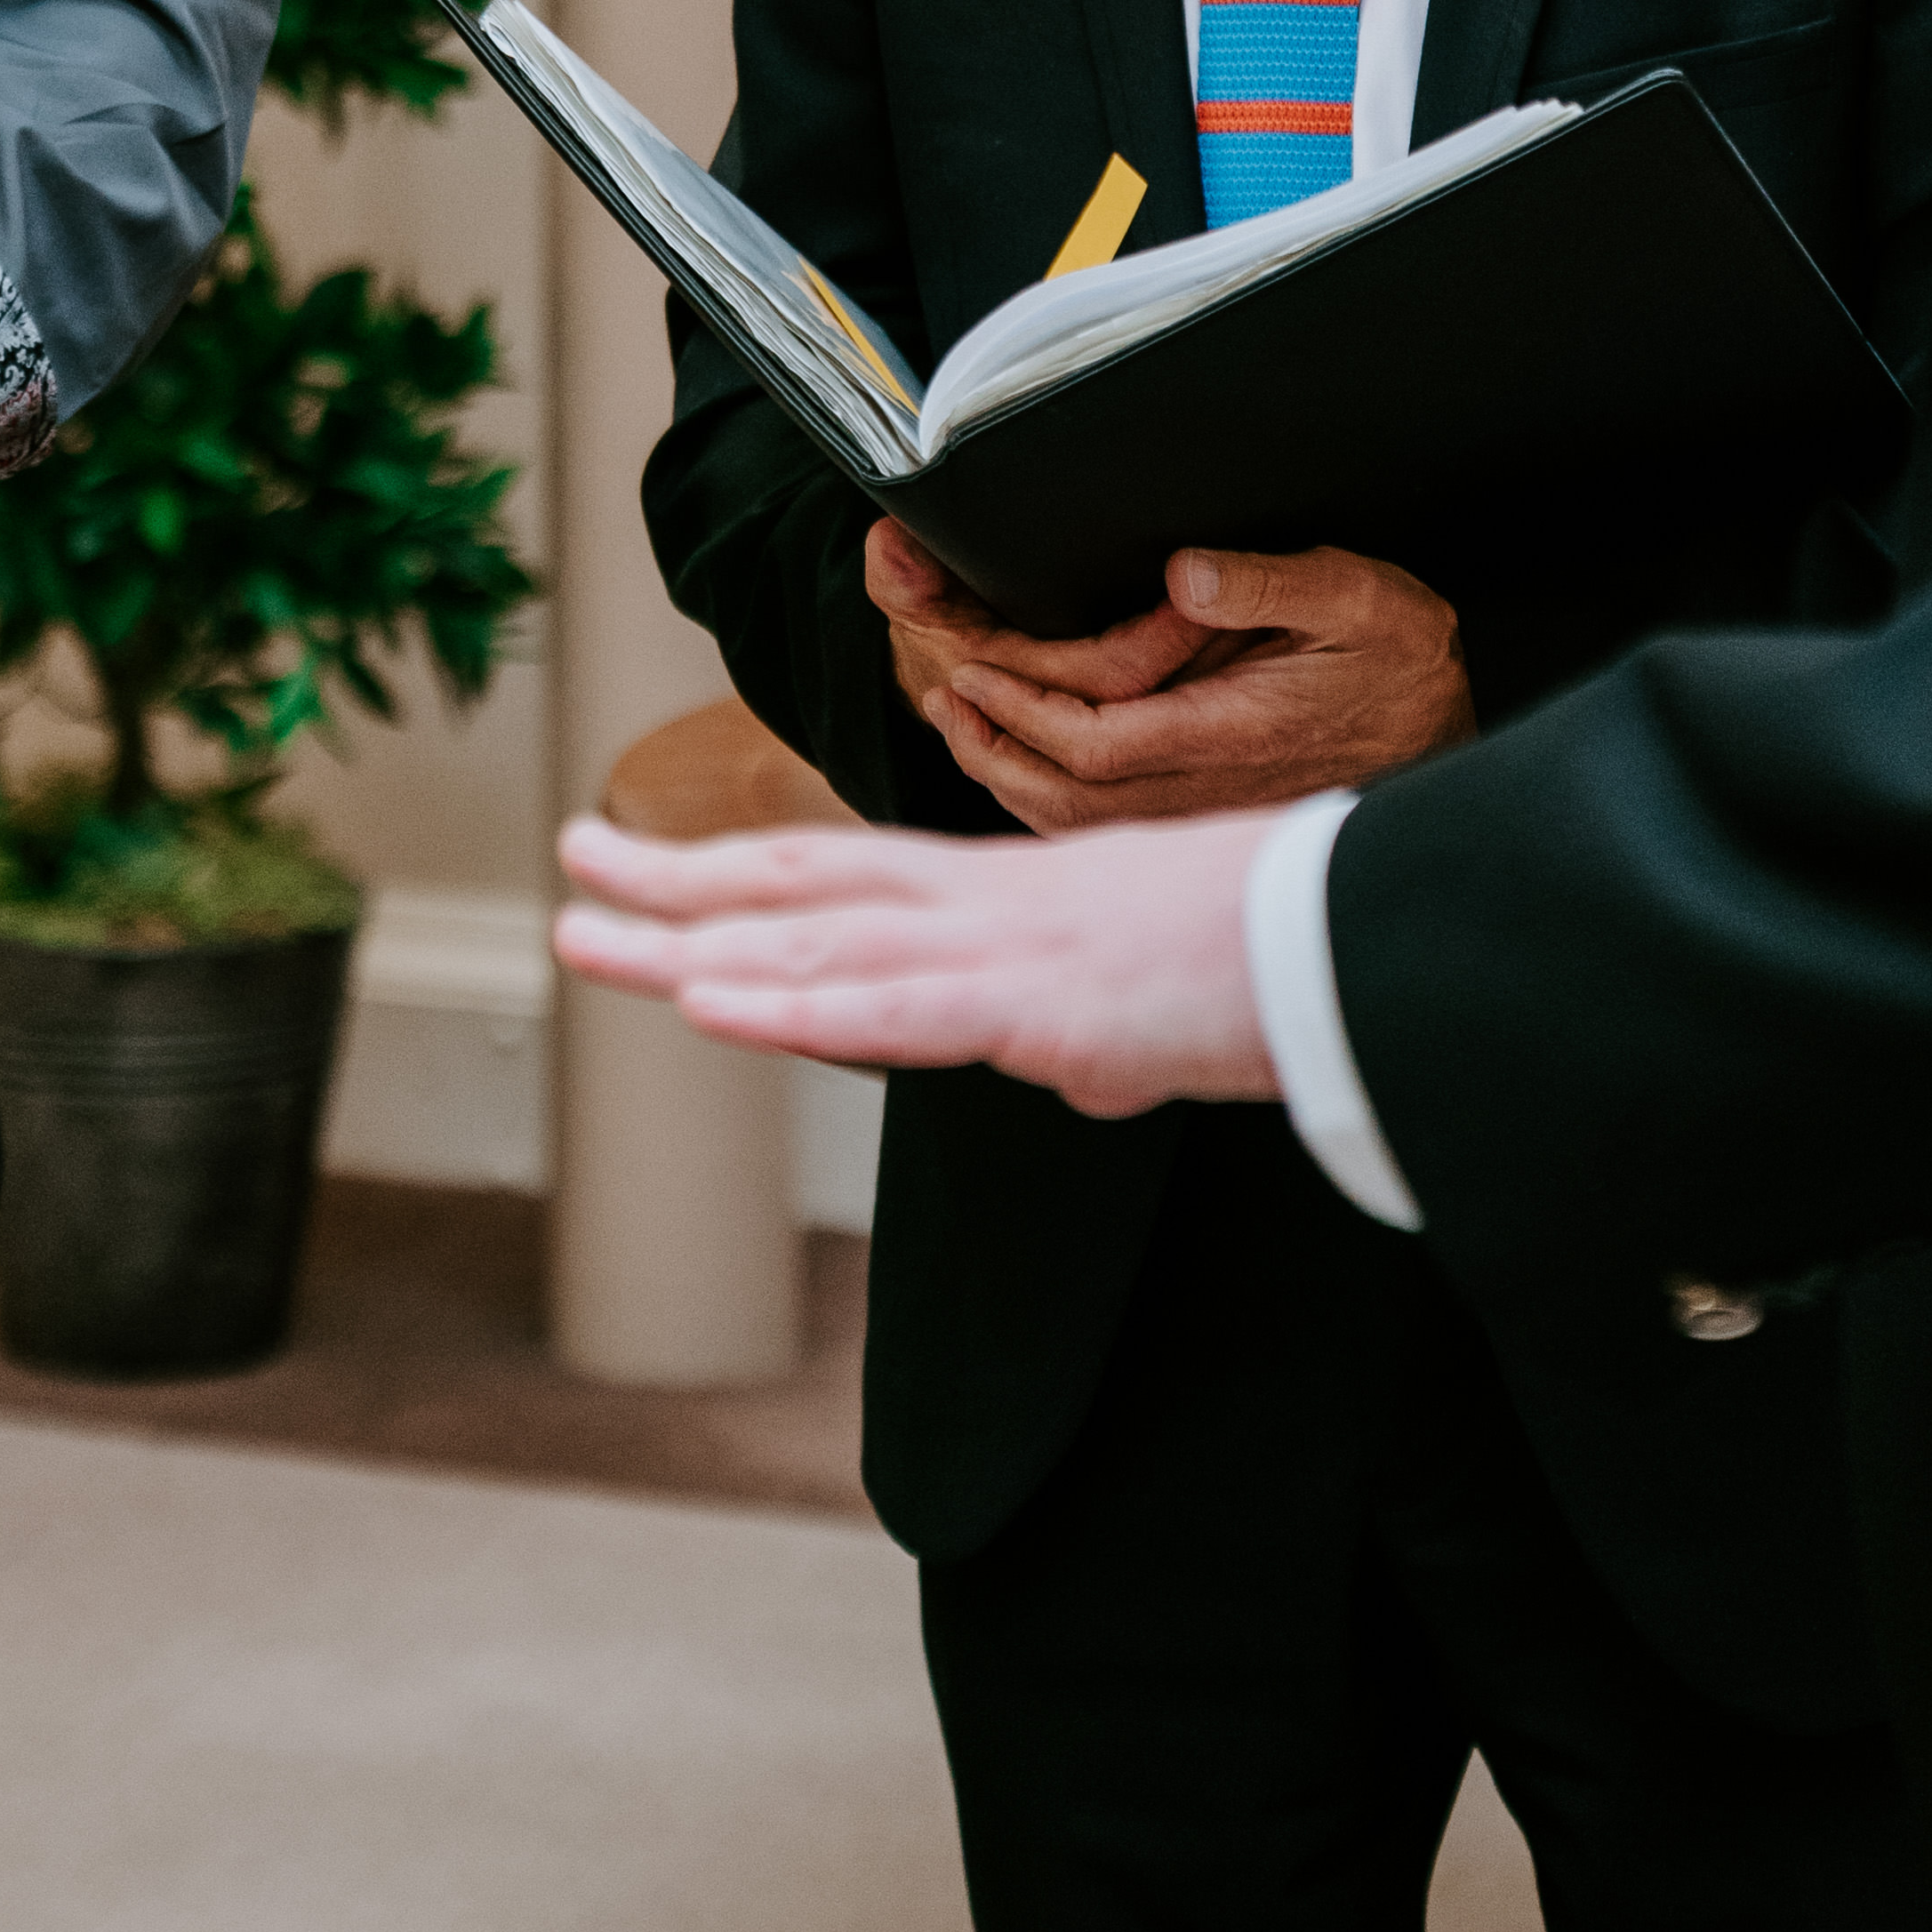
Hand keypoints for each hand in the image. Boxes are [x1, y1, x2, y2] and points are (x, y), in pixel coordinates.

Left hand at [553, 804, 1281, 1114]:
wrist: (1361, 943)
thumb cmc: (1274, 962)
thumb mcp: (1152, 1003)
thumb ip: (1096, 1035)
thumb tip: (1081, 1071)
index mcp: (1007, 899)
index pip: (843, 872)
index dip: (739, 866)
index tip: (648, 861)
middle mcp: (985, 906)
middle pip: (800, 888)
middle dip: (675, 885)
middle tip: (570, 867)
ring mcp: (1003, 949)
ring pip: (815, 940)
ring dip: (690, 942)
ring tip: (586, 936)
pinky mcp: (1038, 1005)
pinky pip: (892, 1009)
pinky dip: (794, 1006)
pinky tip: (710, 1001)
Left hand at [869, 518, 1471, 831]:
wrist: (1448, 748)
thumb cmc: (1403, 667)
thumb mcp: (1359, 599)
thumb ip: (1270, 584)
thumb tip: (1184, 573)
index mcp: (1233, 732)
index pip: (1099, 737)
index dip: (1025, 704)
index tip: (973, 661)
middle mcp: (1203, 789)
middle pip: (1063, 787)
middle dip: (988, 733)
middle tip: (939, 684)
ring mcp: (1197, 817)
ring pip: (1073, 819)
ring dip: (1001, 768)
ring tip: (956, 718)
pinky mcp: (1199, 826)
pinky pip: (1099, 828)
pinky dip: (1039, 799)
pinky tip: (1013, 763)